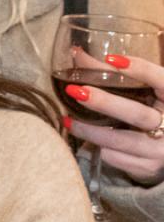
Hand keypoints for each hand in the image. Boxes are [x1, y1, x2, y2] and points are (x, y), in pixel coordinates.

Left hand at [63, 50, 163, 185]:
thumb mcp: (144, 92)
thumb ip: (115, 74)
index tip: (112, 59)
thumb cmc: (152, 110)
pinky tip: (88, 138)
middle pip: (136, 114)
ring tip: (67, 119)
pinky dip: (99, 146)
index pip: (163, 81)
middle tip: (76, 91)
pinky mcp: (149, 167)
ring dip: (90, 130)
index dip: (141, 69)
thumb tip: (75, 54)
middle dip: (104, 103)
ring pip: (121, 140)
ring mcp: (161, 149)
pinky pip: (116, 157)